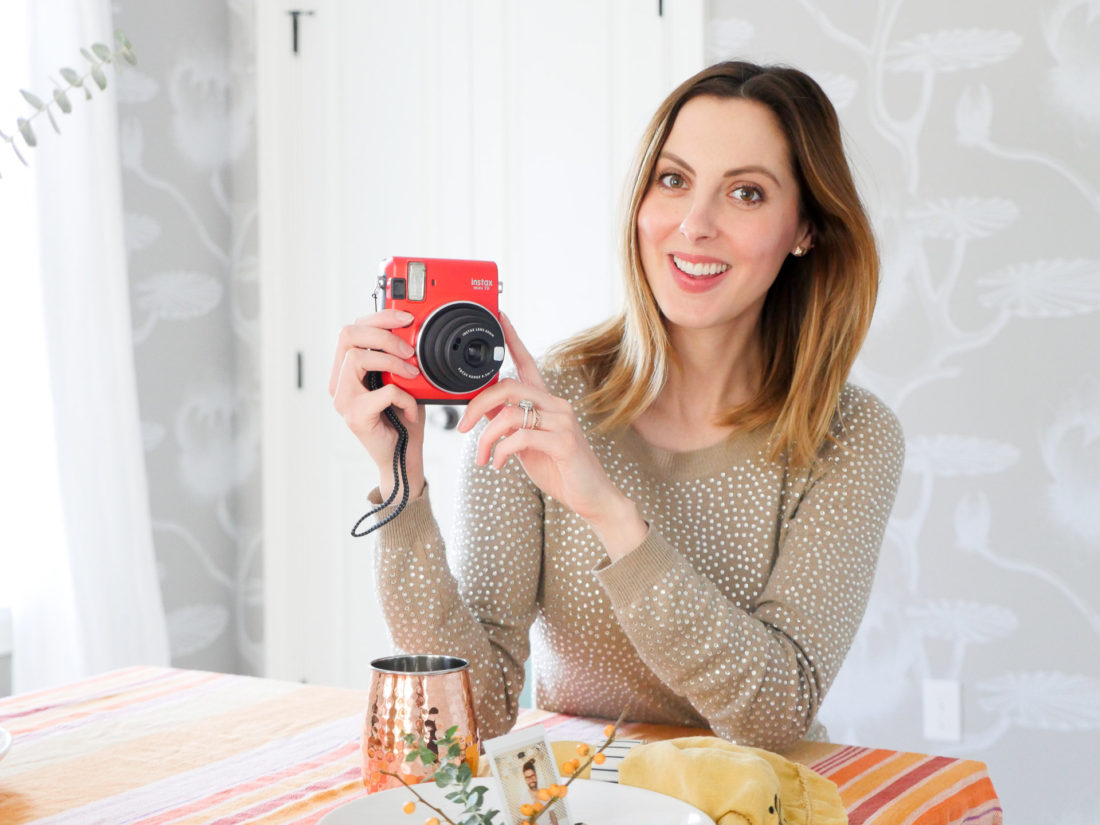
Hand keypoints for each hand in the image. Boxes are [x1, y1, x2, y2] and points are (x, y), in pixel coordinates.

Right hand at [330, 310, 425, 499]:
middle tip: (409, 349)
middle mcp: (339, 383)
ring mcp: (343, 399)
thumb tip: (410, 330)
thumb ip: (399, 357)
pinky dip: (404, 396)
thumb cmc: (403, 418)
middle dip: (383, 335)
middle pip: (348, 336)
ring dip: (392, 362)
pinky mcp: (355, 415)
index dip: (379, 317)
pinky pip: (382, 391)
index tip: (406, 316)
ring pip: (358, 358)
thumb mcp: (404, 380)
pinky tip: (411, 408)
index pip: (353, 330)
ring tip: (412, 373)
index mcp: (347, 370)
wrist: (402, 458)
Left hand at [458, 314, 645, 557]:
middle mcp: (557, 405)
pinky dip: (501, 451)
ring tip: (483, 458)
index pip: (528, 363)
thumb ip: (507, 422)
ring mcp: (562, 422)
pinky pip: (520, 437)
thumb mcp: (526, 443)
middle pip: (508, 386)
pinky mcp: (564, 442)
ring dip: (486, 438)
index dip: (513, 339)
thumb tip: (483, 406)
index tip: (499, 316)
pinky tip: (498, 464)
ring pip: (509, 414)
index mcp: (547, 402)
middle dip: (477, 405)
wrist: (592, 498)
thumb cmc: (560, 469)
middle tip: (463, 427)